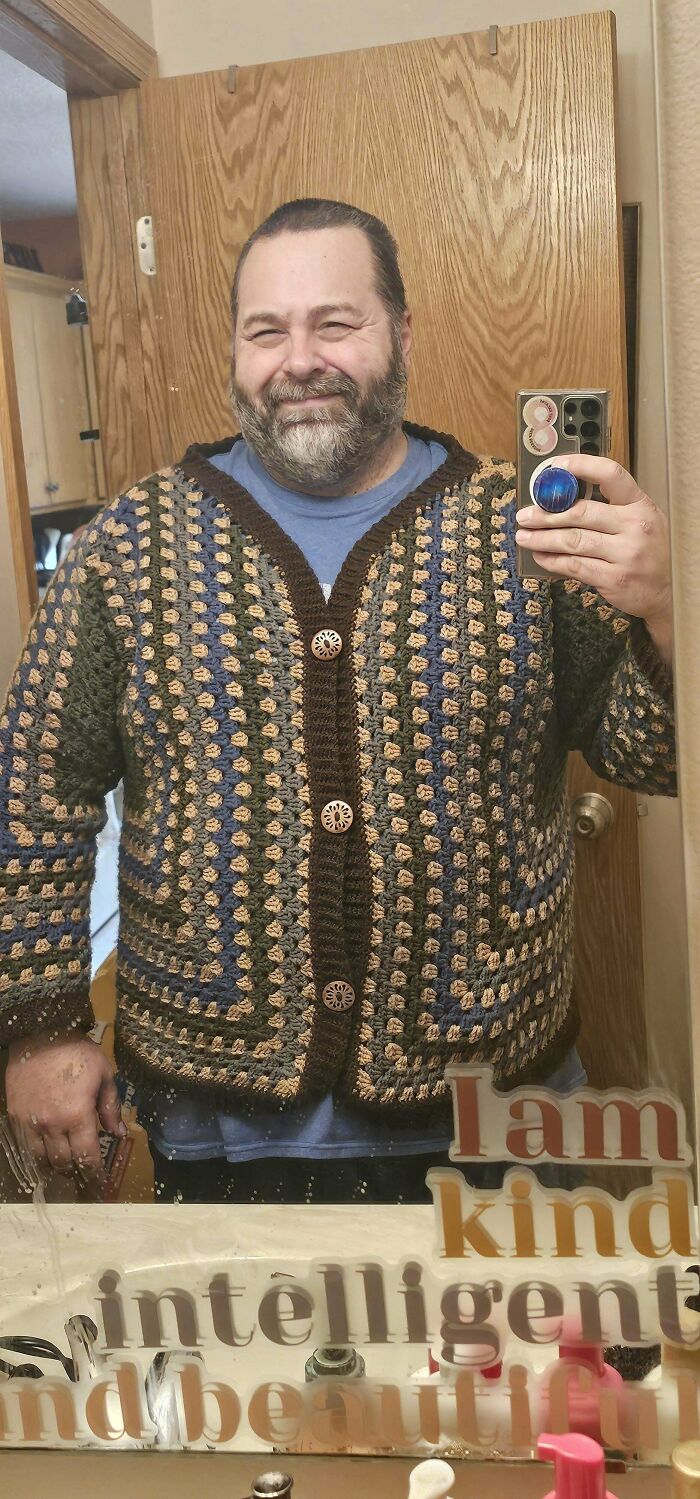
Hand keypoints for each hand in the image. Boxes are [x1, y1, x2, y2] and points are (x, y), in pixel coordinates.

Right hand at [5, 1031, 124, 1174]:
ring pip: (42, 1159)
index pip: (87, 1156)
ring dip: (55, 1167)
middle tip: (83, 1176)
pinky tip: (45, 1154)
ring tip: (65, 1167)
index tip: (100, 1185)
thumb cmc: (77, 1052)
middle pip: (64, 1162)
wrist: (39, 1035)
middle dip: (76, 1173)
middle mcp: (53, 1125)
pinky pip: (26, 1146)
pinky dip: (37, 1155)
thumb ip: (110, 1106)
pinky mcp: (16, 1117)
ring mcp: (31, 1123)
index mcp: (78, 1116)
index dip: (94, 1175)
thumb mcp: (104, 1074)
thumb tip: (118, 1133)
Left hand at [515, 454, 672, 665]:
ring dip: (542, 538)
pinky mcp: (613, 579)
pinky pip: (575, 566)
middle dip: (546, 513)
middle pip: (581, 512)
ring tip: (524, 536)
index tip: (555, 468)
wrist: (669, 589)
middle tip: (525, 514)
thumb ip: (612, 508)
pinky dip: (553, 560)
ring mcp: (625, 554)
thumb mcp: (642, 520)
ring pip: (573, 540)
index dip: (580, 467)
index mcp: (640, 505)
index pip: (611, 474)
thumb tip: (564, 499)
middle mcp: (634, 526)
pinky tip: (540, 556)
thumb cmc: (650, 551)